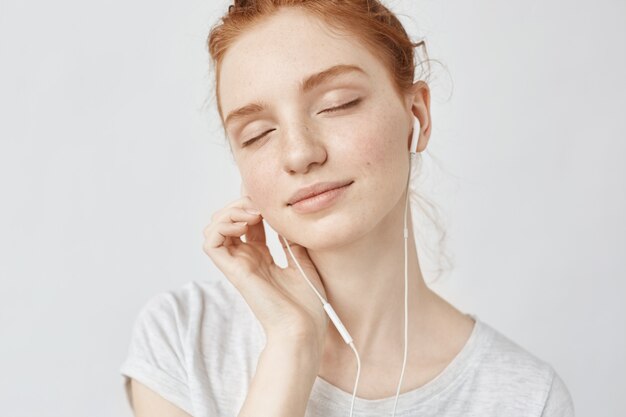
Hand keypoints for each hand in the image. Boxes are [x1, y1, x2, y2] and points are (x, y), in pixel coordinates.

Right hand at [202, 195, 328, 355]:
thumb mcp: (303, 261)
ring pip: (214, 227)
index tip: (271, 199)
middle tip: (261, 204)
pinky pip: (211, 242)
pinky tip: (245, 223)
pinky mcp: (233, 271)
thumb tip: (287, 219)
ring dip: (230, 211)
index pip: (247, 222)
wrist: (305, 329)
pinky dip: (222, 226)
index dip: (254, 204)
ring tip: (253, 212)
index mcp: (262, 257)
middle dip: (240, 203)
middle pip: (228, 220)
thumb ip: (291, 240)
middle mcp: (247, 259)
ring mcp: (238, 264)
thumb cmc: (307, 305)